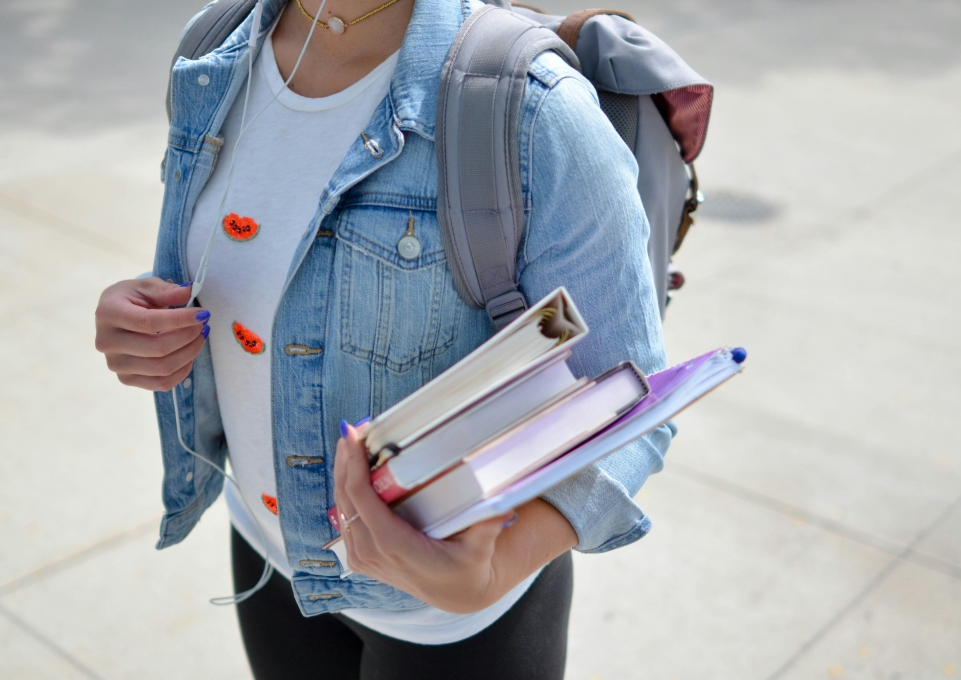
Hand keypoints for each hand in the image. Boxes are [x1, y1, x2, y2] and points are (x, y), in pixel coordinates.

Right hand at [95, 278, 209, 391]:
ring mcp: (116, 364)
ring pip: (162, 368)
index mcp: (108, 313)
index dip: (180, 320)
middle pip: (158, 348)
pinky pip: (162, 383)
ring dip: (190, 353)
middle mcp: (107, 342)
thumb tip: (190, 292)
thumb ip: (167, 290)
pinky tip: (189, 354)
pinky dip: (182, 370)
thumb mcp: (146, 287)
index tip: (202, 314)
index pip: (148, 322)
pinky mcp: (126, 379)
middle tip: (203, 325)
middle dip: (188, 336)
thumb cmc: (132, 299)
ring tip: (199, 337)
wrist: (114, 316)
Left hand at [333, 423, 577, 613]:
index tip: (353, 435)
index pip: (361, 498)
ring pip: (341, 508)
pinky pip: (345, 519)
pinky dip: (345, 492)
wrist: (457, 594)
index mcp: (393, 545)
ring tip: (350, 442)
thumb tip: (503, 506)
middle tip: (351, 429)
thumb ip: (487, 526)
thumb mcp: (480, 549)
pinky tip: (351, 470)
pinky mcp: (361, 558)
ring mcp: (363, 558)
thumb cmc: (467, 567)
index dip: (353, 465)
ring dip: (342, 474)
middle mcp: (371, 553)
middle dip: (345, 461)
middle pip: (345, 498)